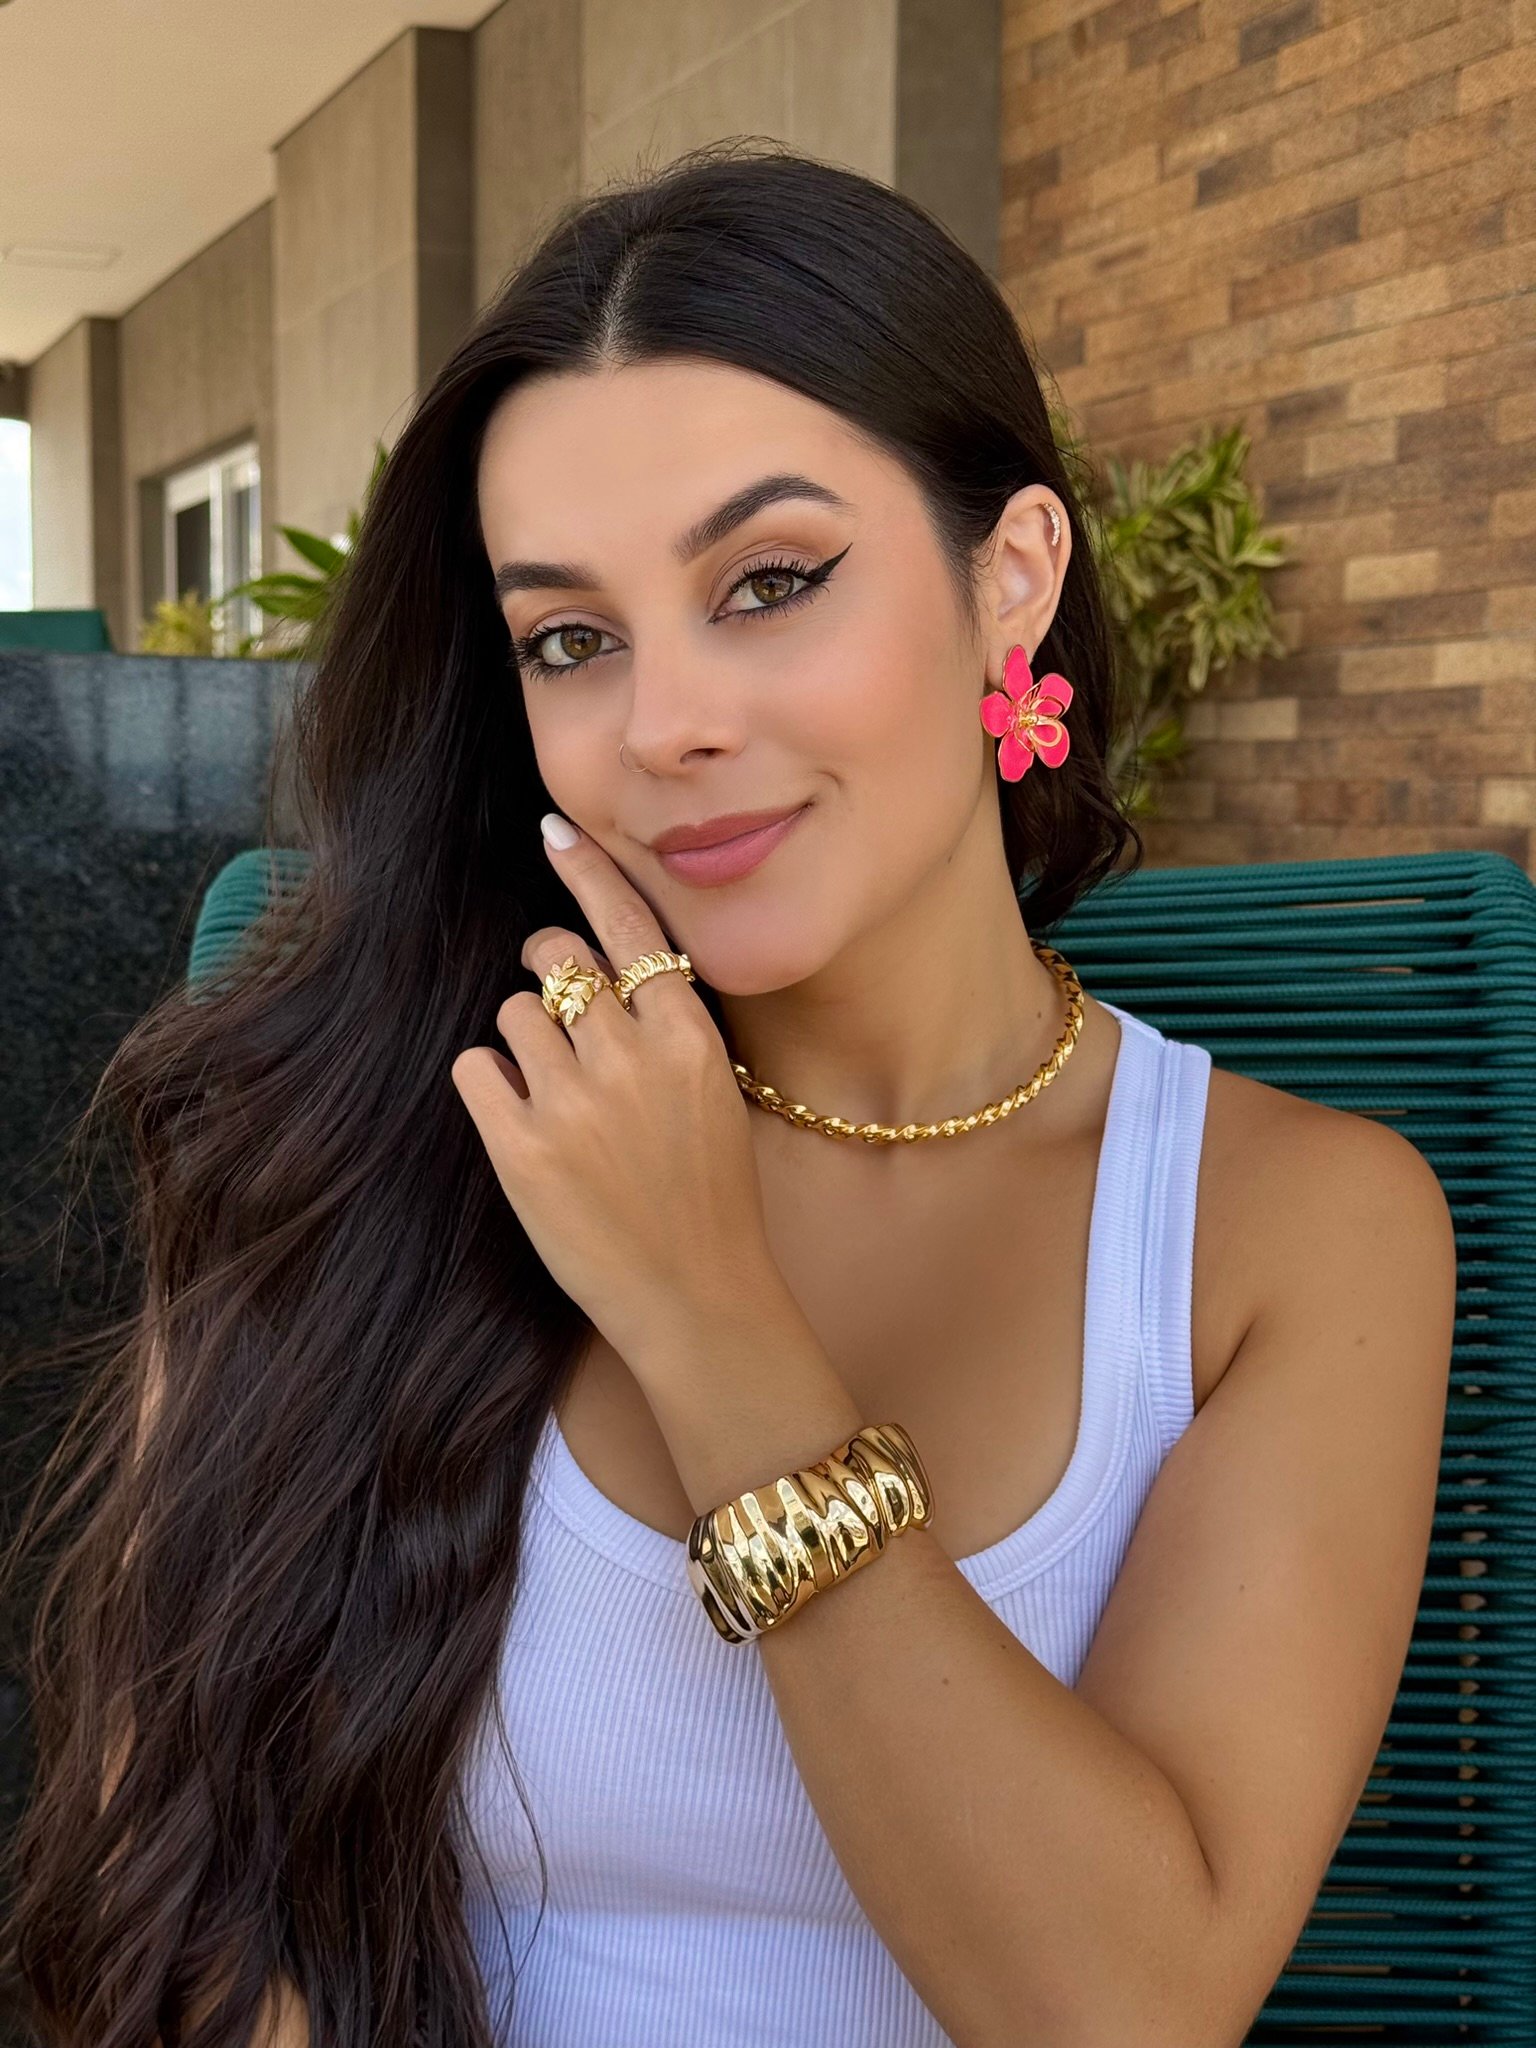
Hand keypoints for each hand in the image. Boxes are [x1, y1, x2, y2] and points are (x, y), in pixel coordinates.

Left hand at [450, 815, 776, 1361]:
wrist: (697, 1296)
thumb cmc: (709, 1196)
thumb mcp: (712, 1092)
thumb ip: (664, 1028)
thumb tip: (604, 969)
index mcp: (688, 1039)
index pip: (629, 927)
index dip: (589, 870)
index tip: (555, 830)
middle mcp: (630, 1057)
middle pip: (556, 957)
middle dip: (543, 965)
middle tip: (550, 1000)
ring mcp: (572, 1103)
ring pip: (512, 1012)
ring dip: (522, 1040)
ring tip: (553, 1095)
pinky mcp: (520, 1150)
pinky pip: (476, 1068)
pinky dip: (489, 1084)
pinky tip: (520, 1121)